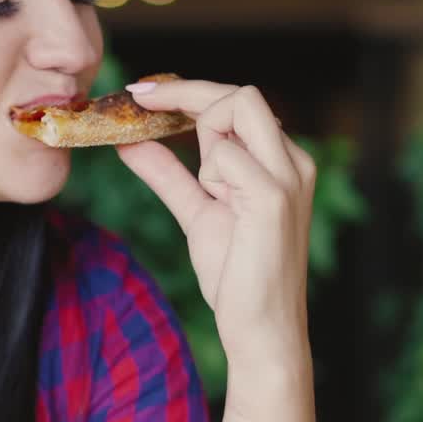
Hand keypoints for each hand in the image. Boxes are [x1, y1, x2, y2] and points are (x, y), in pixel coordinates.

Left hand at [116, 80, 316, 377]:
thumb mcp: (196, 212)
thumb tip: (131, 143)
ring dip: (202, 139)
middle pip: (242, 92)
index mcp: (279, 161)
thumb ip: (168, 175)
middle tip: (138, 101)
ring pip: (236, 109)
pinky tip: (216, 202)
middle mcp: (292, 161)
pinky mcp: (272, 198)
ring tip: (209, 193)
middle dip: (186, 92)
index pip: (238, 101)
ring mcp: (287, 176)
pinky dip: (207, 172)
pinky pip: (224, 154)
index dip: (187, 91)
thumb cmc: (237, 276)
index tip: (140, 94)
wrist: (260, 330)